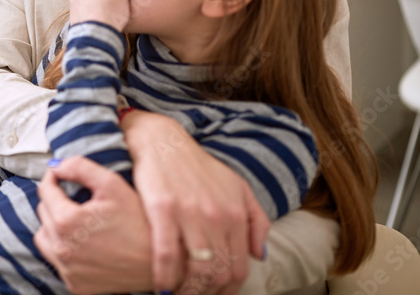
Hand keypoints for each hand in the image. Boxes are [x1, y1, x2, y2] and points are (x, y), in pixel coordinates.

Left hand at [34, 157, 154, 293]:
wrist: (159, 262)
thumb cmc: (139, 222)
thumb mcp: (112, 184)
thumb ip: (80, 168)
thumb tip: (56, 166)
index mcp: (67, 222)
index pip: (45, 191)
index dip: (53, 178)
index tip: (61, 176)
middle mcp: (62, 249)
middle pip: (43, 213)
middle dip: (55, 201)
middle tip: (75, 198)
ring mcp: (67, 270)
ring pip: (44, 238)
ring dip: (54, 225)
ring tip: (75, 220)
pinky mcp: (75, 285)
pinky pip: (57, 261)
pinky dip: (63, 248)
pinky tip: (82, 242)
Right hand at [123, 111, 269, 294]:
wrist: (162, 140)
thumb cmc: (197, 165)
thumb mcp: (236, 186)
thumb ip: (255, 220)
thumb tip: (259, 255)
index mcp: (235, 213)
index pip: (238, 268)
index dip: (227, 290)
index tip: (214, 294)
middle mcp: (217, 216)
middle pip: (219, 274)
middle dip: (206, 294)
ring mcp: (190, 213)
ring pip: (196, 270)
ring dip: (187, 291)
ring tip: (176, 294)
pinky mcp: (162, 209)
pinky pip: (166, 255)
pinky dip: (164, 277)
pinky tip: (159, 285)